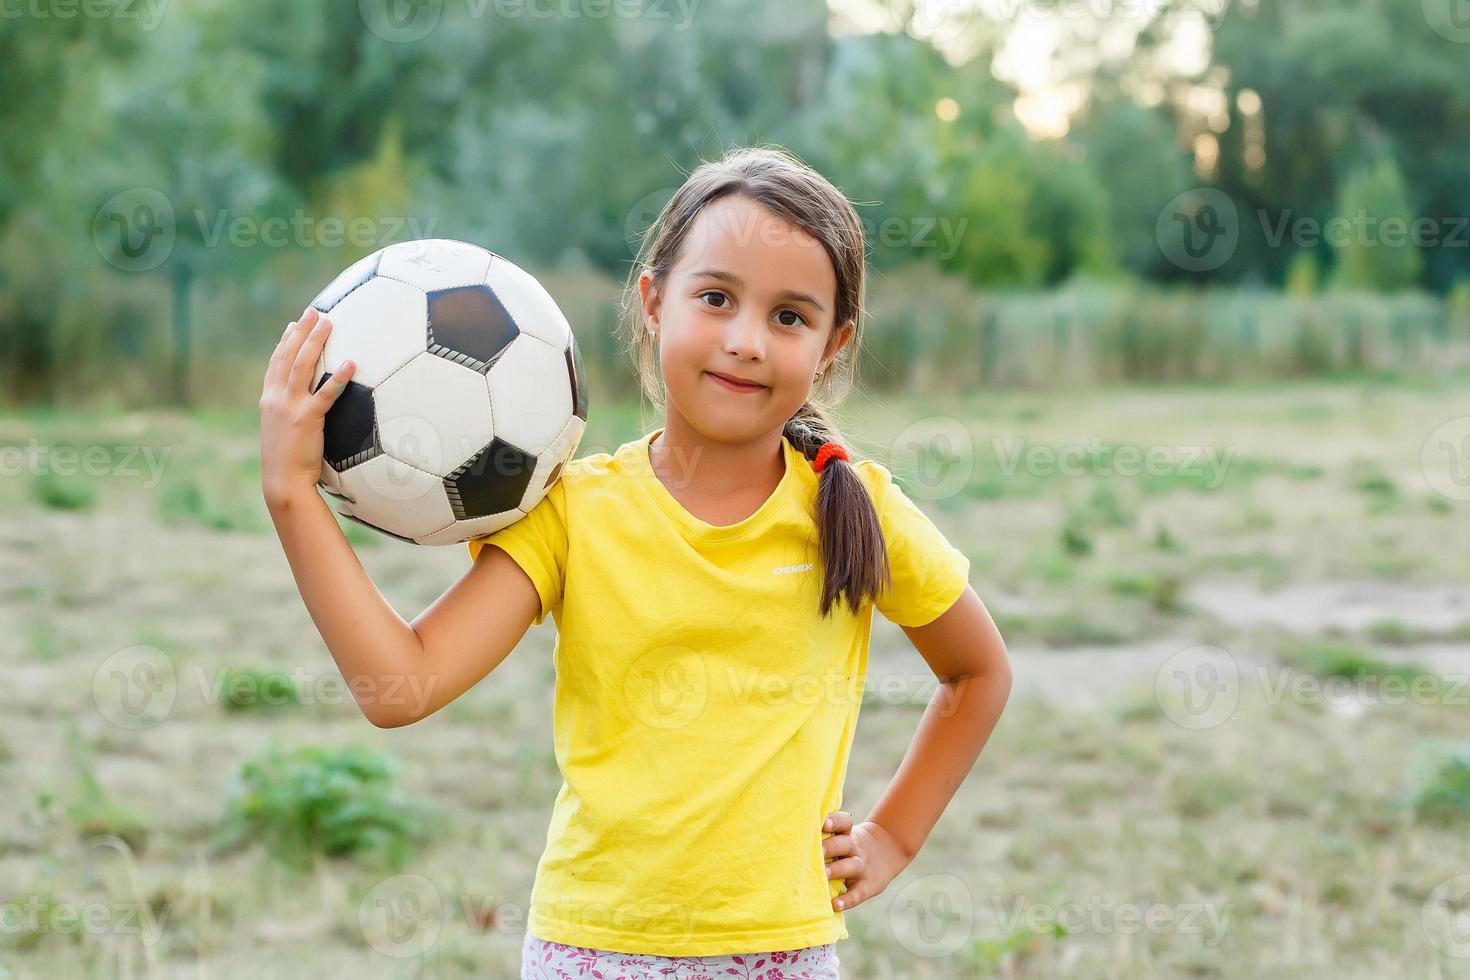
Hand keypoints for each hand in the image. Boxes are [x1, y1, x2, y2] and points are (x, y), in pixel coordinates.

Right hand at [259, 306, 354, 506]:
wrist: (283, 482)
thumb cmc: (287, 462)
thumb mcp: (283, 432)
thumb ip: (291, 414)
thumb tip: (307, 407)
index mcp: (269, 400)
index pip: (276, 364)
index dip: (285, 342)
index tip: (294, 324)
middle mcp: (276, 398)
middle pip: (289, 357)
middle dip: (301, 331)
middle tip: (314, 312)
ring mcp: (290, 406)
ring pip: (302, 366)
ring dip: (315, 342)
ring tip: (328, 323)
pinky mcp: (307, 418)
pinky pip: (326, 394)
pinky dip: (338, 377)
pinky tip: (350, 364)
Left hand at [821, 811, 910, 911]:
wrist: (886, 852)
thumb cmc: (848, 844)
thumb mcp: (844, 834)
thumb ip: (823, 834)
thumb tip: (791, 832)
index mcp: (847, 834)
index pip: (845, 822)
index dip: (835, 821)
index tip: (822, 822)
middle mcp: (854, 848)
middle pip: (844, 844)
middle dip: (830, 847)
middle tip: (815, 850)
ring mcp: (861, 867)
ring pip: (851, 865)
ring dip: (837, 870)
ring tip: (823, 875)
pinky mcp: (867, 886)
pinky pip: (857, 893)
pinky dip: (847, 900)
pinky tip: (835, 905)